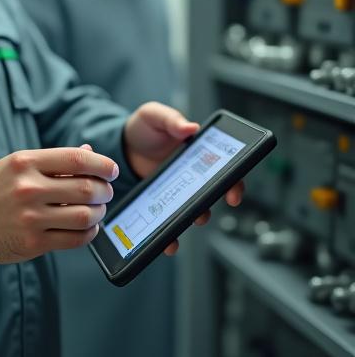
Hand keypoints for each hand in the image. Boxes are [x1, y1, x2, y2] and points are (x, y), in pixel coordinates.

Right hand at [0, 146, 118, 262]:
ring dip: (100, 213)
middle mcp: (28, 188)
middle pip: (87, 188)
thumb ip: (55, 160)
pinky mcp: (33, 243)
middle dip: (105, 191)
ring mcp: (30, 217)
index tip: (111, 170)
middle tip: (106, 192)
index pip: (78, 159)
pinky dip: (90, 232)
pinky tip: (87, 227)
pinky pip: (76, 239)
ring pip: (86, 216)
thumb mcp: (19, 165)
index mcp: (26, 162)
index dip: (102, 164)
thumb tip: (91, 153)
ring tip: (97, 210)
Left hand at [123, 102, 243, 255]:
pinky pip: (172, 220)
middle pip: (214, 194)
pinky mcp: (164, 203)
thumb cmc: (144, 128)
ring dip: (192, 220)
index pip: (227, 168)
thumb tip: (190, 127)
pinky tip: (167, 240)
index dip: (235, 182)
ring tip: (182, 224)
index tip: (232, 194)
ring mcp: (180, 190)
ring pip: (195, 211)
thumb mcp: (155, 115)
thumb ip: (171, 119)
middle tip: (203, 213)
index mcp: (200, 151)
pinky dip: (171, 234)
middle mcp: (195, 174)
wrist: (123, 147)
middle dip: (212, 206)